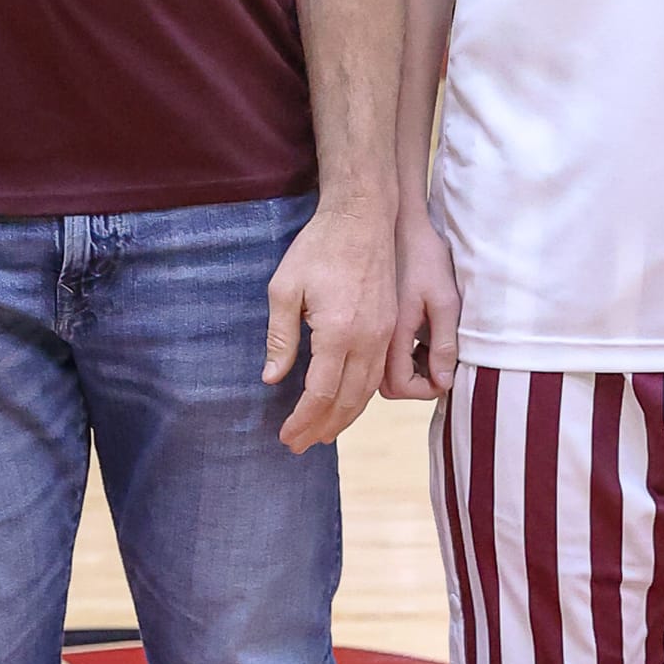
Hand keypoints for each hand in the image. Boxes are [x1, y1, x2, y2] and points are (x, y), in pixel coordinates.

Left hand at [262, 199, 396, 450]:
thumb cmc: (319, 247)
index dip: (302, 420)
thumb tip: (272, 378)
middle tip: (300, 446)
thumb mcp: (285, 289)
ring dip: (345, 418)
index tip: (286, 436)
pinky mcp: (391, 327)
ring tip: (323, 434)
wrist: (363, 216)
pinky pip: (378, 374)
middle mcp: (367, 339)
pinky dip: (361, 397)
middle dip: (323, 428)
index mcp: (339, 332)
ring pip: (367, 391)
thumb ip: (281, 338)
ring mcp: (384, 334)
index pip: (320, 392)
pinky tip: (347, 403)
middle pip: (347, 400)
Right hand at [384, 212, 460, 398]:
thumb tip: (443, 381)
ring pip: (379, 371)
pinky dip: (398, 355)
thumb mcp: (445, 300)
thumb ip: (444, 344)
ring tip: (429, 349)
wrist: (395, 224)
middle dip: (414, 383)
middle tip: (437, 365)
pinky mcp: (367, 320)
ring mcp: (368, 329)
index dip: (424, 389)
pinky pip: (377, 352)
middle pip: (386, 385)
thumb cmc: (423, 256)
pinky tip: (416, 337)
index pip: (400, 386)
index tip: (442, 376)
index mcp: (392, 334)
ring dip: (407, 370)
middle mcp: (373, 337)